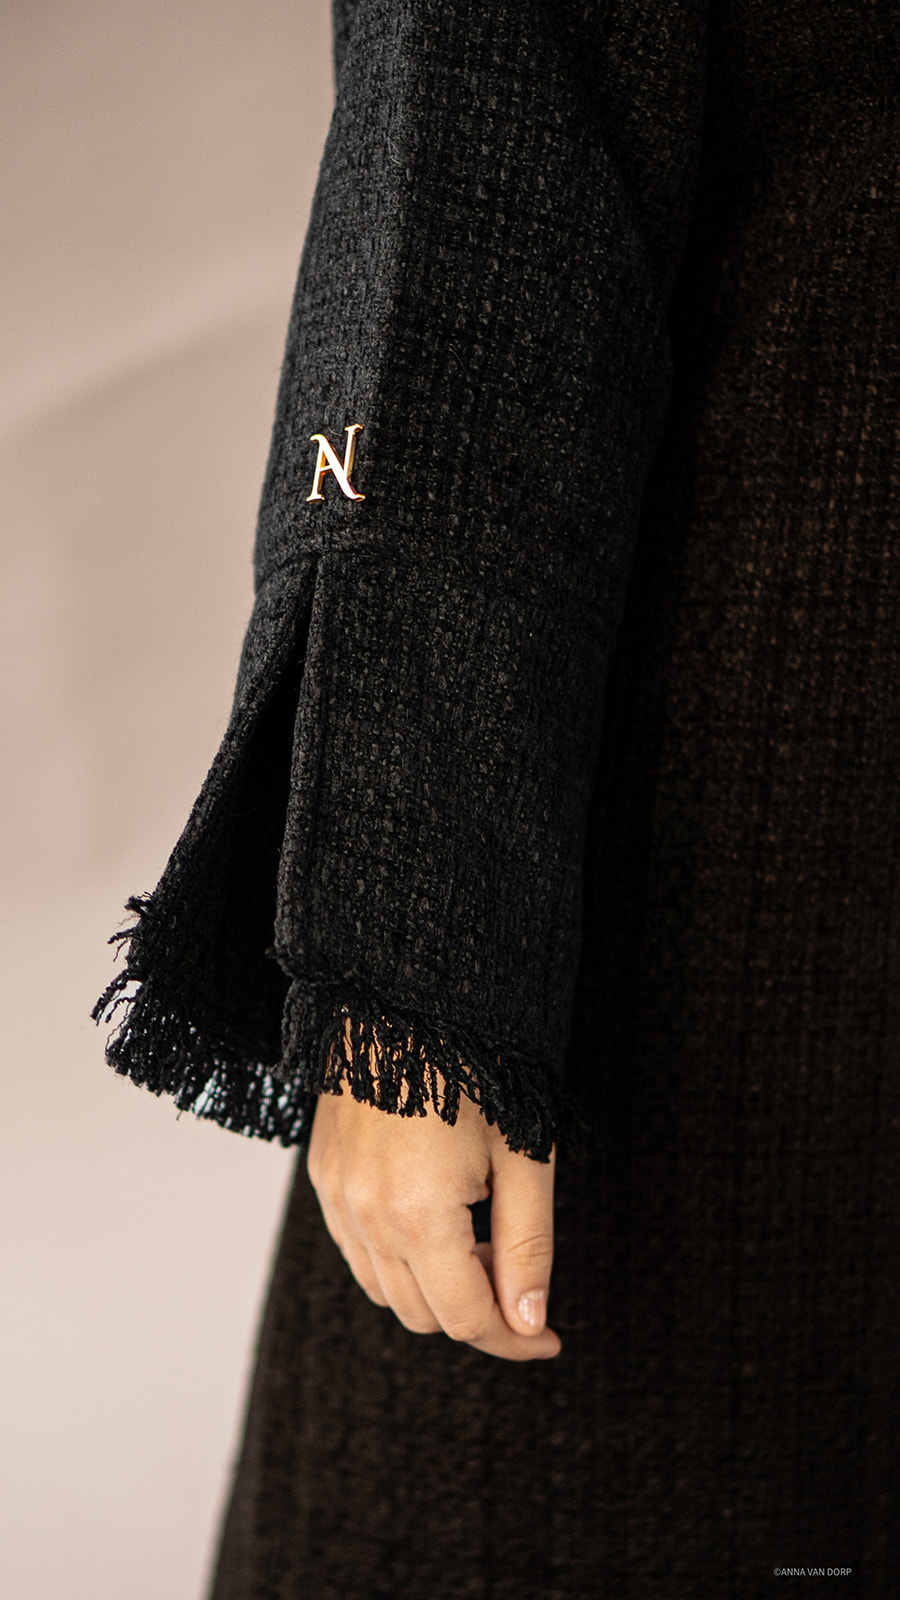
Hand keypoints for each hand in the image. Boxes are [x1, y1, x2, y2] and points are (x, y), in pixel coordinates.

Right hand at [307, 1054, 560, 1361]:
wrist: (409, 992)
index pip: (465, 1319)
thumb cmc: (477, 1064)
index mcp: (419, 1215)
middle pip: (422, 1315)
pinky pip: (357, 1249)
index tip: (549, 1337)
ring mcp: (336, 1194)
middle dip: (477, 1310)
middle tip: (515, 1264)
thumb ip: (528, 1247)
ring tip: (479, 1235)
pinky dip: (397, 1258)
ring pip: (385, 1289)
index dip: (513, 1338)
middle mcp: (365, 1214)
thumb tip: (530, 1324)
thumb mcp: (524, 1157)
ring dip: (435, 1287)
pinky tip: (436, 1218)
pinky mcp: (324, 1173)